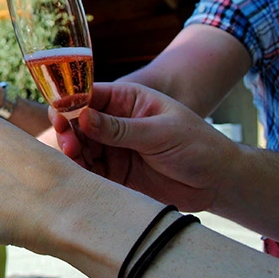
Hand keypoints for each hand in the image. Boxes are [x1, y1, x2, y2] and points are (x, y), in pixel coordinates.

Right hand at [53, 82, 235, 211]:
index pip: (89, 95)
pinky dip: (81, 172)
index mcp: (127, 100)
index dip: (70, 103)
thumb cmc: (198, 145)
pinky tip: (80, 174)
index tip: (60, 116)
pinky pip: (90, 170)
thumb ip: (120, 128)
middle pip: (78, 122)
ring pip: (80, 147)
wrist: (218, 182)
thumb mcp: (160, 132)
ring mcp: (114, 148)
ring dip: (72, 152)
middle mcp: (115, 122)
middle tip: (69, 143)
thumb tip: (83, 116)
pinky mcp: (115, 173)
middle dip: (68, 130)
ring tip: (74, 157)